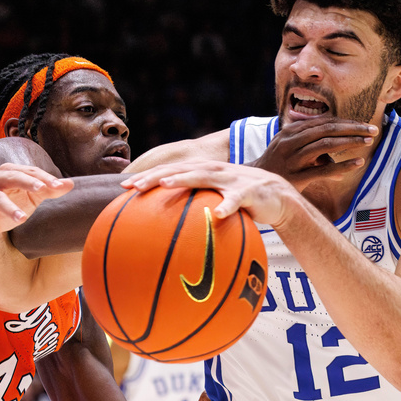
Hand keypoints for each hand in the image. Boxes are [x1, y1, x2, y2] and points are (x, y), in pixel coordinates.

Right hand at [0, 163, 71, 246]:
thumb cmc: (10, 204)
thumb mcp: (31, 198)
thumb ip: (49, 190)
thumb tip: (71, 184)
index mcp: (7, 173)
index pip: (27, 171)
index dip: (42, 177)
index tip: (59, 186)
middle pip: (9, 177)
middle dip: (25, 182)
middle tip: (41, 189)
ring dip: (8, 208)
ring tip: (22, 218)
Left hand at [123, 160, 294, 227]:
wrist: (278, 197)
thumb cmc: (240, 202)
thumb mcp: (215, 202)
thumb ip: (194, 209)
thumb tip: (165, 231)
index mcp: (203, 173)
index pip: (170, 171)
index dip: (147, 175)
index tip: (123, 185)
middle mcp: (214, 171)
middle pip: (180, 170)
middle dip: (156, 175)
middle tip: (133, 185)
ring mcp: (231, 179)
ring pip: (204, 176)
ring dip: (184, 179)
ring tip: (165, 185)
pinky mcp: (249, 191)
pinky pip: (236, 200)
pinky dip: (227, 206)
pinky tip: (217, 214)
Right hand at [252, 116, 375, 190]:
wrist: (253, 186)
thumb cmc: (275, 166)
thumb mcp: (289, 150)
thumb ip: (310, 148)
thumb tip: (332, 159)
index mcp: (290, 131)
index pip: (323, 122)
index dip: (345, 121)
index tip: (363, 124)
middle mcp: (291, 142)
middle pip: (327, 129)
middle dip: (352, 128)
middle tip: (372, 129)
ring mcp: (293, 159)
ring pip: (326, 145)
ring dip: (350, 142)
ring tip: (368, 142)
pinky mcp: (296, 177)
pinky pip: (324, 170)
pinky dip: (343, 166)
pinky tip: (358, 163)